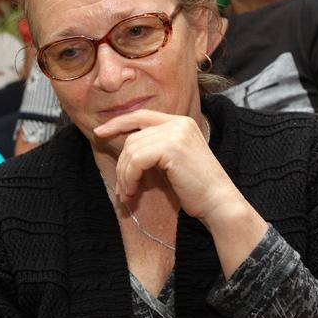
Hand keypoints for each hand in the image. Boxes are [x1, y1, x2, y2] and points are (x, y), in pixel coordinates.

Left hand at [94, 110, 245, 223]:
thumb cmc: (195, 188)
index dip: (118, 123)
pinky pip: (136, 160)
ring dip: (124, 175)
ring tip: (127, 194)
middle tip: (122, 189)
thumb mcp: (173, 161)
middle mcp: (178, 123)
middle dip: (122, 164)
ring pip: (132, 149)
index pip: (141, 115)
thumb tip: (124, 151)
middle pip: (133, 137)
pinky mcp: (172, 148)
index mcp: (180, 122)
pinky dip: (129, 178)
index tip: (99, 133)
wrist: (218, 202)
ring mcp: (176, 133)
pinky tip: (133, 192)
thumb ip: (154, 148)